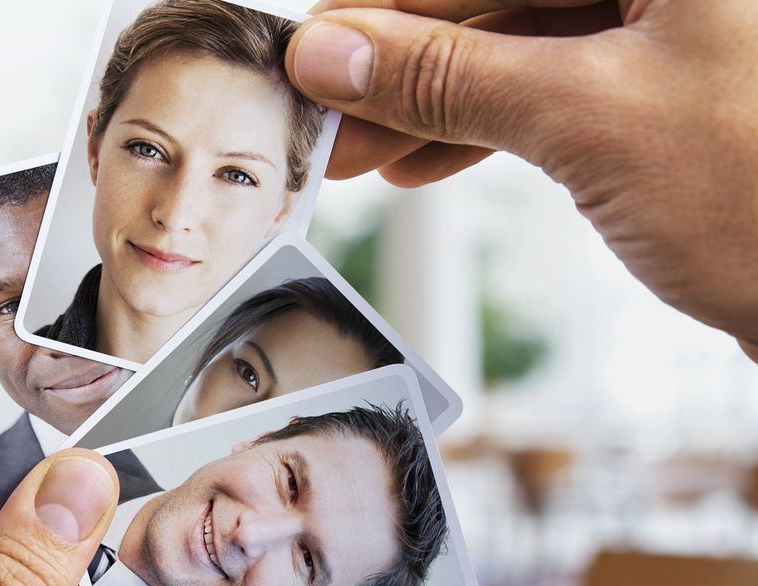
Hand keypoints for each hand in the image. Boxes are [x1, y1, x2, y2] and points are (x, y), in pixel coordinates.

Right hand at [286, 0, 757, 359]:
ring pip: (521, 43)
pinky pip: (557, 87)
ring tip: (356, 156)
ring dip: (433, 102)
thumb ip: (448, 74)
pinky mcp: (672, 89)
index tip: (315, 47)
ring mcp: (675, 32)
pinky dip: (487, 127)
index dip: (390, 2)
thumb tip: (332, 50)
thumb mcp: (586, 117)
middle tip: (324, 116)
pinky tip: (423, 163)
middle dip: (403, 60)